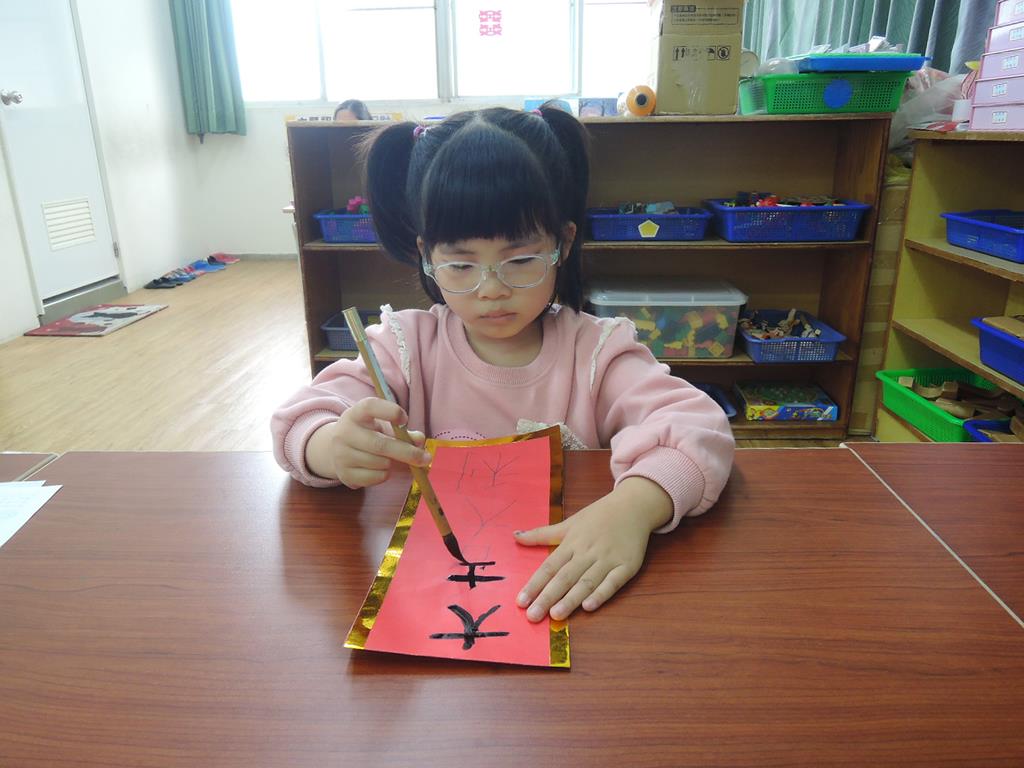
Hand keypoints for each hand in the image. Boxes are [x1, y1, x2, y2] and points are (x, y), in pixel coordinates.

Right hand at [305, 397, 430, 487]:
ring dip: (394, 463)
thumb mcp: (381, 426)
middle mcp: (344, 432)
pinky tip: (380, 468)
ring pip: (380, 463)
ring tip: (390, 459)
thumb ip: (402, 431)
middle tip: (426, 458)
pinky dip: (385, 475)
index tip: (405, 419)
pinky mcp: (344, 474)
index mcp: (355, 414)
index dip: (390, 411)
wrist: (334, 450)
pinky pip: (376, 477)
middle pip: (380, 444)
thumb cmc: (367, 433)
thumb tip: (419, 440)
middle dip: (407, 452)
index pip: (370, 407)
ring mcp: (342, 455)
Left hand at [513, 477, 671, 621]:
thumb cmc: (598, 516)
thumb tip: (515, 536)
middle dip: (547, 597)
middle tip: (533, 616)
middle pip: (564, 577)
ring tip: (556, 615)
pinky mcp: (627, 566)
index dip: (534, 585)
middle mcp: (587, 552)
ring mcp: (608, 559)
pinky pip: (613, 583)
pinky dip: (601, 594)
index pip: (549, 567)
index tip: (520, 602)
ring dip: (571, 599)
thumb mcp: (569, 523)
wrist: (634, 505)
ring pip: (586, 582)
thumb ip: (542, 534)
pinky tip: (589, 607)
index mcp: (571, 542)